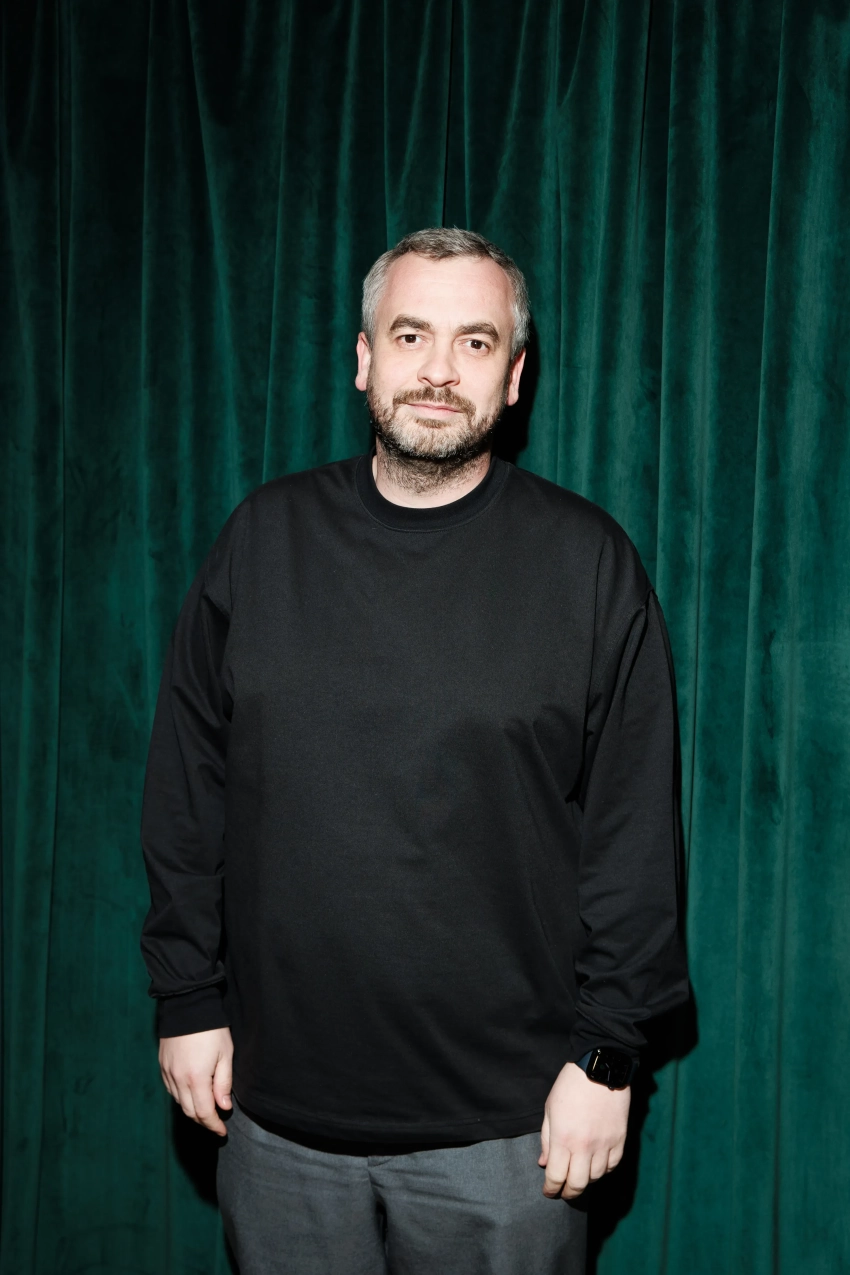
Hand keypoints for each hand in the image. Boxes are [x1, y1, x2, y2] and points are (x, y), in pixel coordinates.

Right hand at [159, 1027, 233, 1135]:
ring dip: (192, 1110)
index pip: (204, 1113)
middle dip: (203, 1121)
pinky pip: (171, 1090)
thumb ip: (223, 1083)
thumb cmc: (212, 1030)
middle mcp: (178, 1080)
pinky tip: (191, 1095)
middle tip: (216, 1125)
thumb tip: (223, 1107)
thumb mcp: (225, 1054)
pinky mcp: (163, 1066)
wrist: (188, 1006)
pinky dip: (182, 1098)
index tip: (222, 1132)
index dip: (213, 1125)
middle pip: (189, 1111)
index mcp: (196, 1079)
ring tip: (206, 1111)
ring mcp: (168, 1073)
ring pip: (179, 1102)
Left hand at [538, 1060, 629, 1198]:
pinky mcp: (619, 1140)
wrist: (600, 1068)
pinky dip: (603, 1171)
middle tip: (563, 1192)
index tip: (548, 1192)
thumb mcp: (550, 1109)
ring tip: (579, 1176)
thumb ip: (546, 1139)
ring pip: (596, 1177)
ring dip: (586, 1181)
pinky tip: (596, 1166)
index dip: (550, 1189)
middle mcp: (584, 1147)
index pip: (556, 1176)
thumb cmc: (570, 1086)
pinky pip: (612, 1165)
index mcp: (563, 1139)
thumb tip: (544, 1163)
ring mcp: (604, 1144)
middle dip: (568, 1193)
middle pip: (578, 1184)